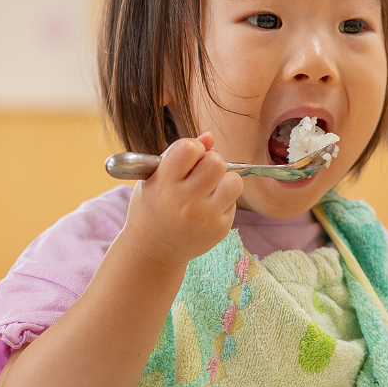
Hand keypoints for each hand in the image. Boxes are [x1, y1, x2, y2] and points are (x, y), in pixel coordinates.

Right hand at [120, 133, 242, 267]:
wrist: (154, 250)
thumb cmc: (154, 206)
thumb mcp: (154, 177)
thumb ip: (180, 154)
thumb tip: (210, 136)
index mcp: (163, 183)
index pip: (189, 148)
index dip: (193, 148)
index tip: (188, 157)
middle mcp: (184, 201)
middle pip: (216, 162)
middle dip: (211, 162)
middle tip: (201, 173)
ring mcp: (204, 217)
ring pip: (234, 182)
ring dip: (224, 180)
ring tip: (209, 189)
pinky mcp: (220, 229)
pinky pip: (234, 201)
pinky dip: (223, 200)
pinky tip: (207, 208)